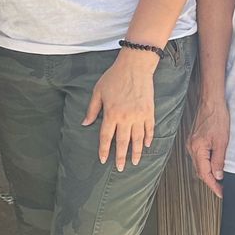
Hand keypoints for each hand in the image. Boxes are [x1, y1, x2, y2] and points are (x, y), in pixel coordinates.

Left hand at [83, 47, 158, 169]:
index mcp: (111, 114)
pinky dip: (148, 138)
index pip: (106, 137)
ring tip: (134, 162)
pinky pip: (149, 129)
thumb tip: (85, 124)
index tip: (103, 159)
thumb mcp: (98, 91)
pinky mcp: (149, 111)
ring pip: (138, 139)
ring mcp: (139, 115)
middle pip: (122, 142)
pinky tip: (146, 146)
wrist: (135, 66)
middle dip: (120, 157)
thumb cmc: (114, 77)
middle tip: (120, 168)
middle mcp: (125, 118)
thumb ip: (92, 109)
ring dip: (136, 152)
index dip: (104, 150)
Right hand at [185, 99, 229, 198]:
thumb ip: (219, 160)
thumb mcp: (222, 141)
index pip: (204, 173)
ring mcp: (191, 143)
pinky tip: (213, 165)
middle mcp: (191, 147)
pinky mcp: (194, 140)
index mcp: (197, 149)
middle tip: (221, 189)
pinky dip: (205, 164)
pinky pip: (198, 157)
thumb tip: (218, 175)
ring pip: (198, 164)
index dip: (213, 185)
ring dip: (208, 173)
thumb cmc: (217, 117)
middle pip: (199, 171)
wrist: (211, 102)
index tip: (220, 193)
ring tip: (218, 180)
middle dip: (210, 181)